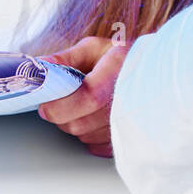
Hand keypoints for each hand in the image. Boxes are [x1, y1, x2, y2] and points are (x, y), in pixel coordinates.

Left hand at [36, 36, 127, 157]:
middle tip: (66, 99)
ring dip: (75, 122)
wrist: (154, 74)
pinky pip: (93, 144)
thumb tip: (38, 66)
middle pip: (78, 123)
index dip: (61, 104)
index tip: (46, 102)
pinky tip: (97, 116)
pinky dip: (88, 132)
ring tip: (86, 105)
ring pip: (83, 136)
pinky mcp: (126, 138)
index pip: (88, 98)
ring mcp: (129, 123)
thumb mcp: (95, 48)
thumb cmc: (122, 58)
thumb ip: (65, 58)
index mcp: (118, 72)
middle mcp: (128, 101)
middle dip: (62, 114)